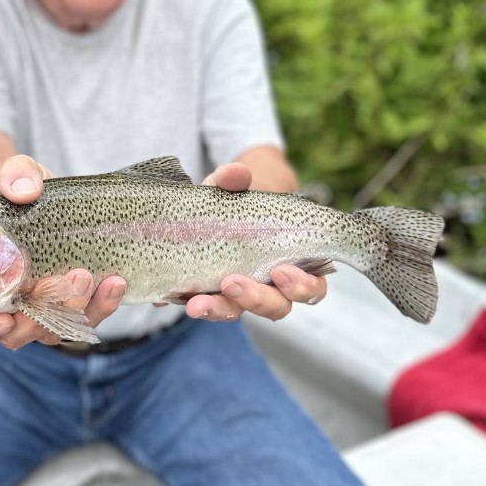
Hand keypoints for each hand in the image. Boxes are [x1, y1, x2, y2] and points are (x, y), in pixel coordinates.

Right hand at [0, 154, 125, 348]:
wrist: (49, 194)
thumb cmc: (20, 188)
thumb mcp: (17, 173)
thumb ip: (15, 175)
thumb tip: (23, 191)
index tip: (3, 319)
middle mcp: (6, 303)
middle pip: (18, 332)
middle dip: (43, 315)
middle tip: (67, 277)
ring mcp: (40, 307)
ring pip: (55, 329)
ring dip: (76, 310)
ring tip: (92, 276)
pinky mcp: (72, 302)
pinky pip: (85, 316)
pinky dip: (101, 305)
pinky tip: (115, 282)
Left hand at [187, 162, 328, 322]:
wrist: (204, 208)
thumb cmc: (235, 201)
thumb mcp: (232, 188)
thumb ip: (234, 180)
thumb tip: (236, 173)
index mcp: (293, 264)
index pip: (311, 287)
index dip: (301, 286)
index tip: (280, 272)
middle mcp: (269, 287)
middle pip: (276, 307)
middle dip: (256, 299)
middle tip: (232, 283)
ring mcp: (239, 295)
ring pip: (238, 312)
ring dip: (219, 308)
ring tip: (197, 303)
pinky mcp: (210, 296)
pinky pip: (206, 307)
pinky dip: (192, 303)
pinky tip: (174, 298)